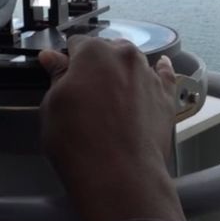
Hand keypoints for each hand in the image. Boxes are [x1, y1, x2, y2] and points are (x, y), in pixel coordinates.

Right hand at [39, 36, 185, 220]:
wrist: (120, 176)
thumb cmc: (79, 141)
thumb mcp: (53, 106)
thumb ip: (56, 76)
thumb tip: (52, 58)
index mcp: (93, 52)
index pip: (76, 44)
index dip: (68, 61)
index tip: (64, 75)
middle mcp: (124, 56)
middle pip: (107, 50)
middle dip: (96, 65)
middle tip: (85, 91)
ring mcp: (148, 76)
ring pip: (132, 63)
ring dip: (122, 71)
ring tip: (113, 94)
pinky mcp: (167, 97)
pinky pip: (164, 75)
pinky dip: (159, 71)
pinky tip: (160, 67)